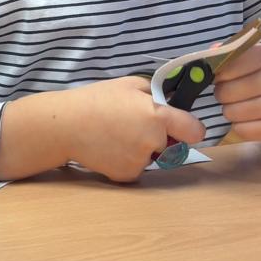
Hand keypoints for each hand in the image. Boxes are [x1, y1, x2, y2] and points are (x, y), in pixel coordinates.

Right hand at [0, 76, 205, 183]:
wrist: (66, 125)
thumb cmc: (96, 99)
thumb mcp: (130, 84)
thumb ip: (155, 95)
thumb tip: (171, 103)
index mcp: (157, 116)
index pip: (195, 131)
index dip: (191, 129)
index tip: (184, 127)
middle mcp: (153, 141)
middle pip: (173, 146)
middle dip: (163, 139)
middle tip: (138, 128)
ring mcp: (140, 161)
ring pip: (154, 158)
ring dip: (145, 151)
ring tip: (119, 137)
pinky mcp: (126, 175)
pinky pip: (138, 169)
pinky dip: (129, 162)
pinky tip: (112, 149)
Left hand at [212, 43, 260, 142]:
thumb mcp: (253, 58)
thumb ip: (229, 54)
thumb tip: (210, 54)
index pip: (225, 67)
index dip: (218, 74)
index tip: (223, 76)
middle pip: (225, 92)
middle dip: (223, 94)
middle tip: (233, 93)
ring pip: (231, 113)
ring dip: (230, 111)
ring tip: (243, 105)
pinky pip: (241, 130)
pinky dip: (240, 127)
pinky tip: (252, 119)